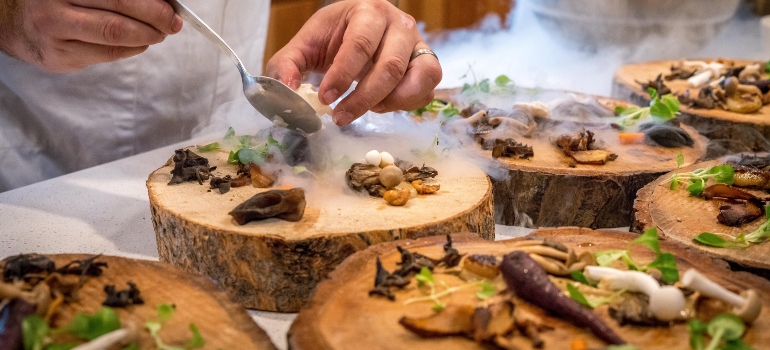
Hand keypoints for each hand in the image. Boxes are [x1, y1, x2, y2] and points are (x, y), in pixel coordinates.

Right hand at [0, 0, 182, 71]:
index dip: (150, 3)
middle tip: (172, 23)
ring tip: (158, 33)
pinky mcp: (62, 58)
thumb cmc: (63, 6)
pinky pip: (108, 55)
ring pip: (115, 37)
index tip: (171, 7)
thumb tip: (160, 2)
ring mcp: (57, 33)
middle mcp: (58, 6)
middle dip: (154, 19)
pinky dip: (131, 49)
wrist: (20, 27)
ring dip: (146, 37)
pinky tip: (138, 43)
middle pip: (118, 13)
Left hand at [266, 0, 441, 125]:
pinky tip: (382, 105)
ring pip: (417, 78)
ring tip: (366, 110)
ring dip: (389, 102)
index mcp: (368, 12)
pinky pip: (427, 90)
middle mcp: (399, 25)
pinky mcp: (427, 65)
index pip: (359, 44)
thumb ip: (287, 66)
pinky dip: (406, 104)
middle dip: (363, 98)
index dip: (342, 75)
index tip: (325, 98)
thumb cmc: (333, 38)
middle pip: (389, 66)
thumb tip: (288, 92)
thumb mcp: (305, 46)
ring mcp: (419, 45)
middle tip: (340, 117)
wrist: (357, 32)